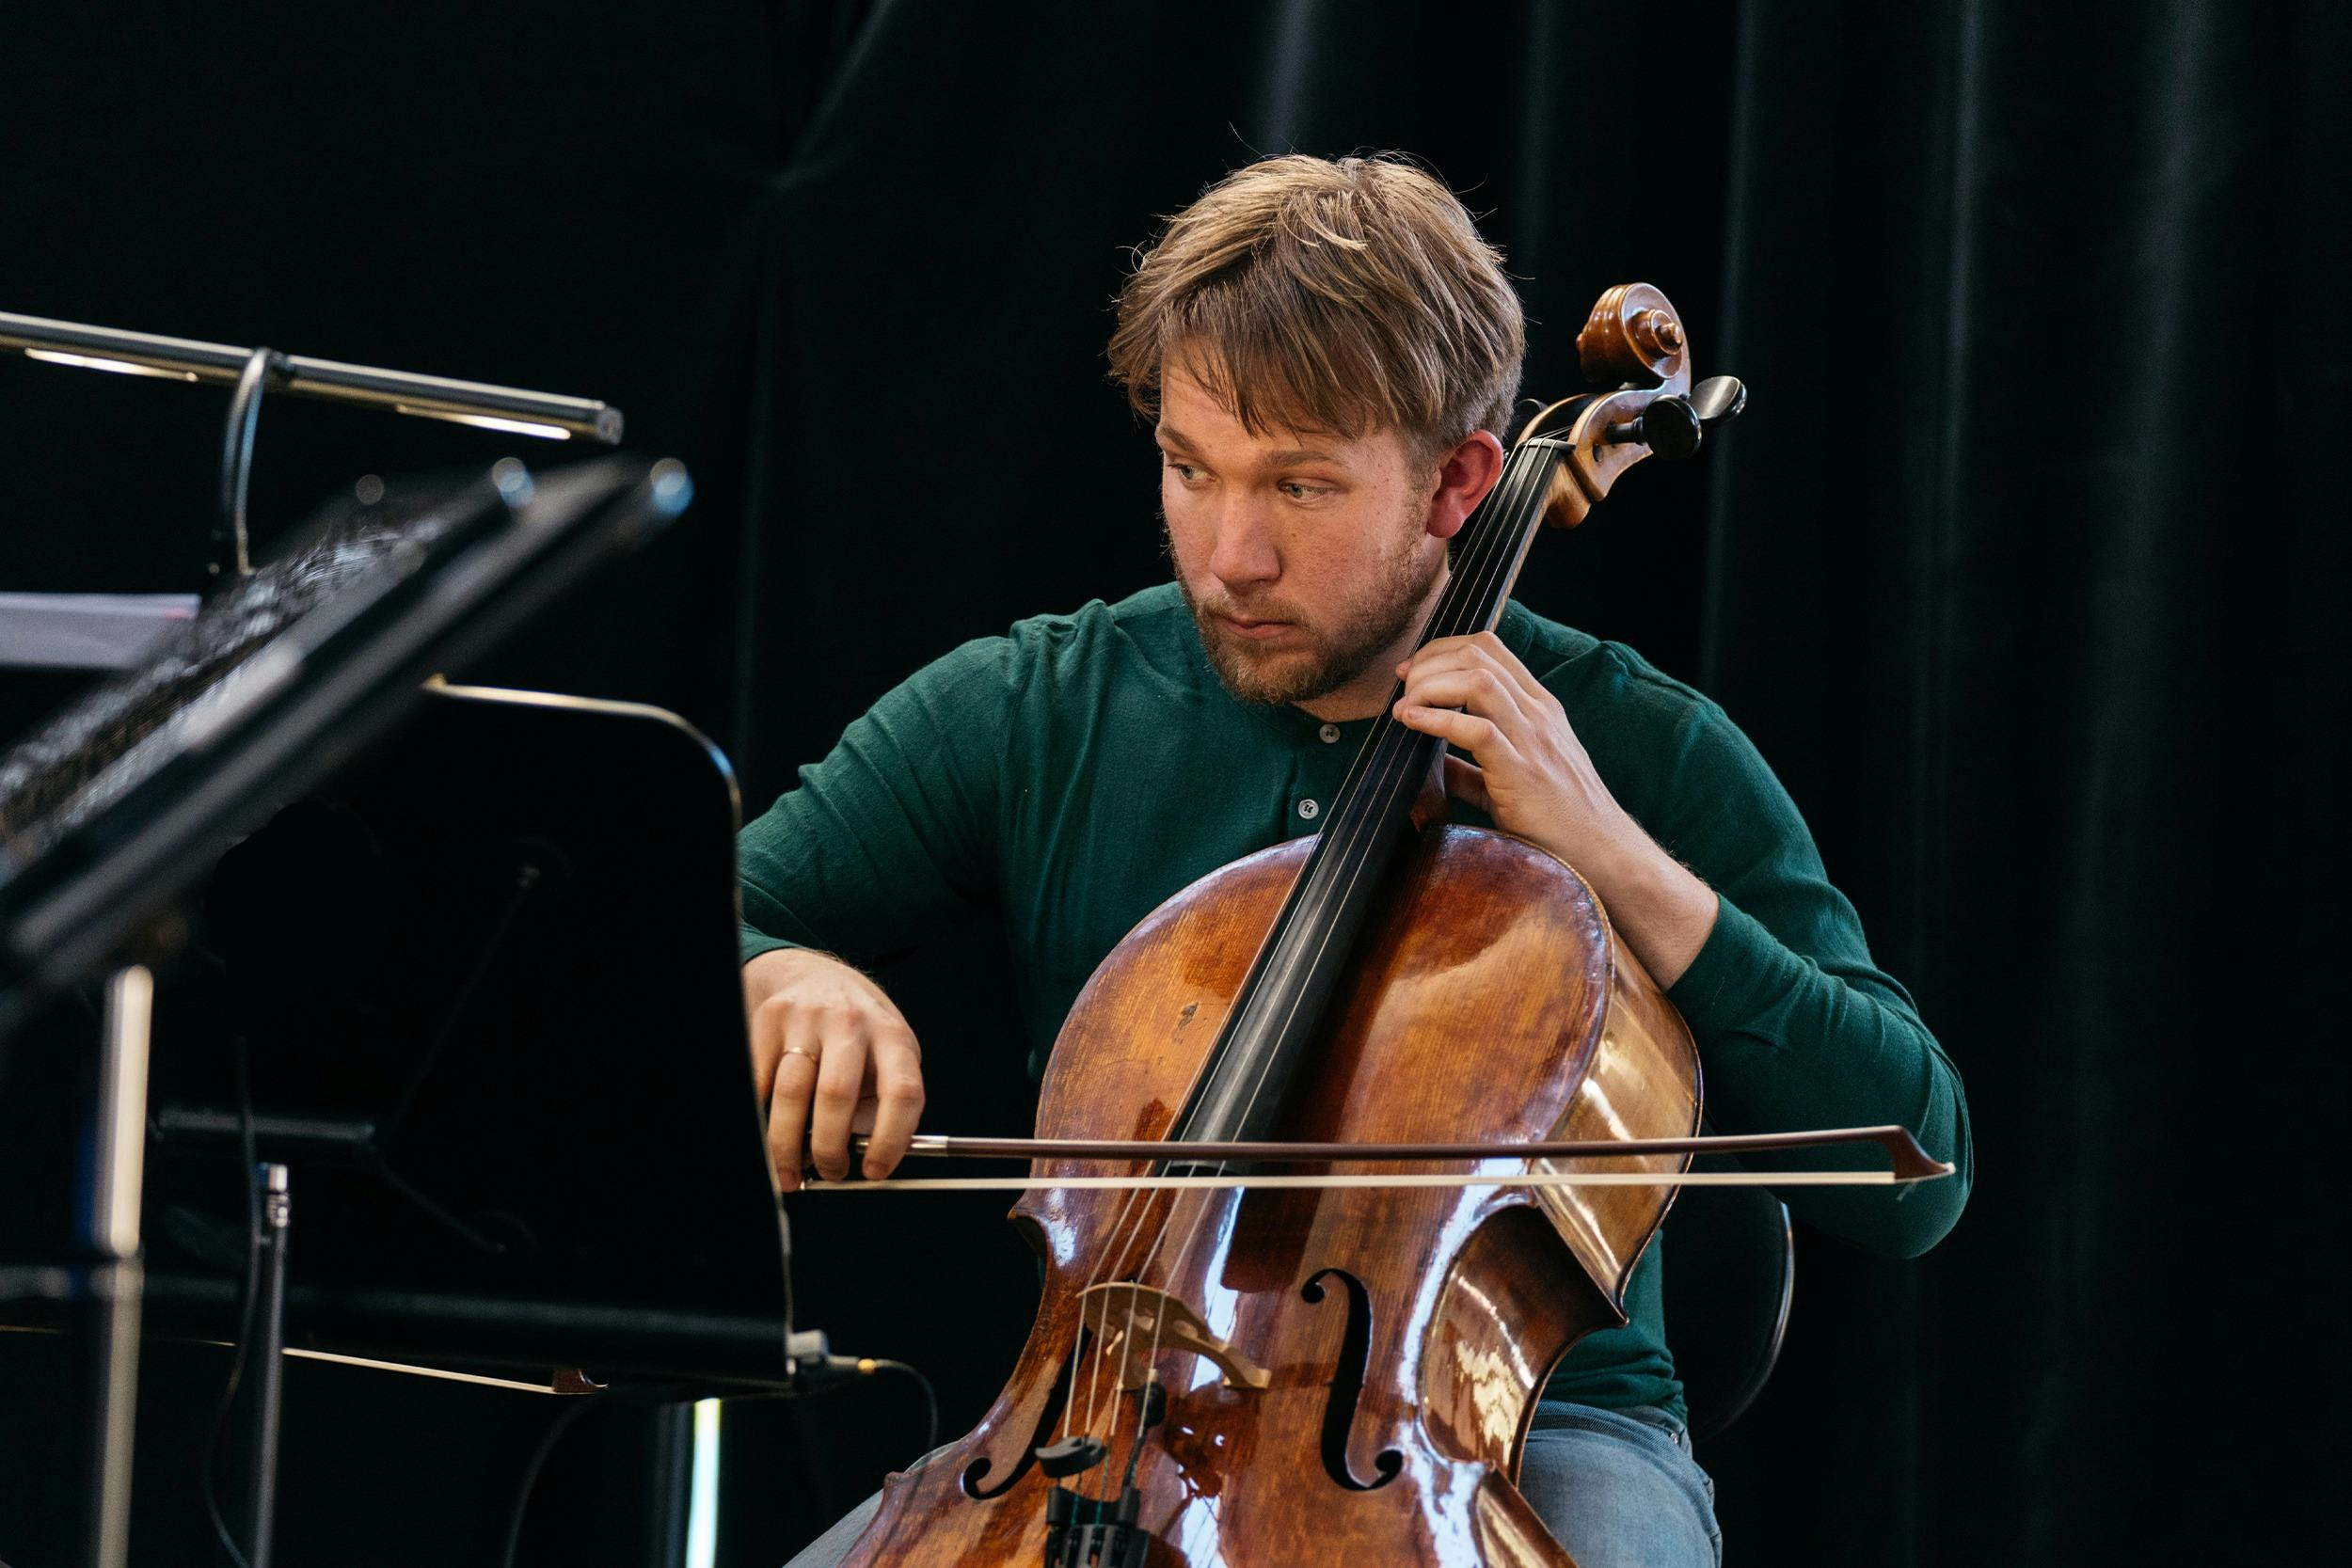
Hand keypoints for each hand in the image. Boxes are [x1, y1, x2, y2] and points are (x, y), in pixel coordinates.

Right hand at [743, 947, 925, 1190]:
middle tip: (829, 1173)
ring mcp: (806, 1018)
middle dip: (829, 1148)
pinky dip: (761, 1119)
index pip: (902, 1092)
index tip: (875, 1172)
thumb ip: (880, 1102)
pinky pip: (759, 1083)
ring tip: (791, 1171)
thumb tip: (862, 1160)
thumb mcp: (886, 1055)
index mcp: (892, 1036)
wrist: (811, 976)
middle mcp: (851, 1022)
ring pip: (790, 1093)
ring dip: (787, 1145)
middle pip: (837, 1094)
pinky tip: (767, 1137)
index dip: (891, 1139)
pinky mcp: (768, 1020)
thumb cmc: (856, 1031)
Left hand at [1391, 632, 1716, 984]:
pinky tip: (1413, 723)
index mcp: (1539, 707)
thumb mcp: (1514, 777)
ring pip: (1477, 680)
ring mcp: (1533, 738)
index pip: (1489, 649)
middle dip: (1429, 662)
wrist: (1602, 851)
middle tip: (1401, 686)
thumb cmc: (1559, 819)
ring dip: (1430, 685)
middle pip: (1478, 654)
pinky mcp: (1523, 770)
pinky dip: (1437, 719)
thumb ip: (1471, 766)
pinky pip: (1477, 729)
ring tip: (1404, 705)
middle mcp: (1538, 712)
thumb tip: (1430, 761)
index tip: (1412, 670)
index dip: (1442, 649)